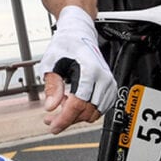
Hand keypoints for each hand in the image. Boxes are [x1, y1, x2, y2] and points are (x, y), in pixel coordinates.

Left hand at [39, 6, 116, 133]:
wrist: (79, 34)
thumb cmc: (65, 45)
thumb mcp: (51, 63)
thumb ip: (51, 85)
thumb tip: (51, 107)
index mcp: (90, 70)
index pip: (78, 104)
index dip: (64, 119)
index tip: (52, 127)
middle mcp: (103, 78)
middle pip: (86, 112)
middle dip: (67, 119)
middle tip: (49, 117)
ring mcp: (109, 83)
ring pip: (94, 113)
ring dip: (76, 114)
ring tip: (61, 101)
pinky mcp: (110, 88)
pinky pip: (99, 109)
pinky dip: (85, 110)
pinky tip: (72, 100)